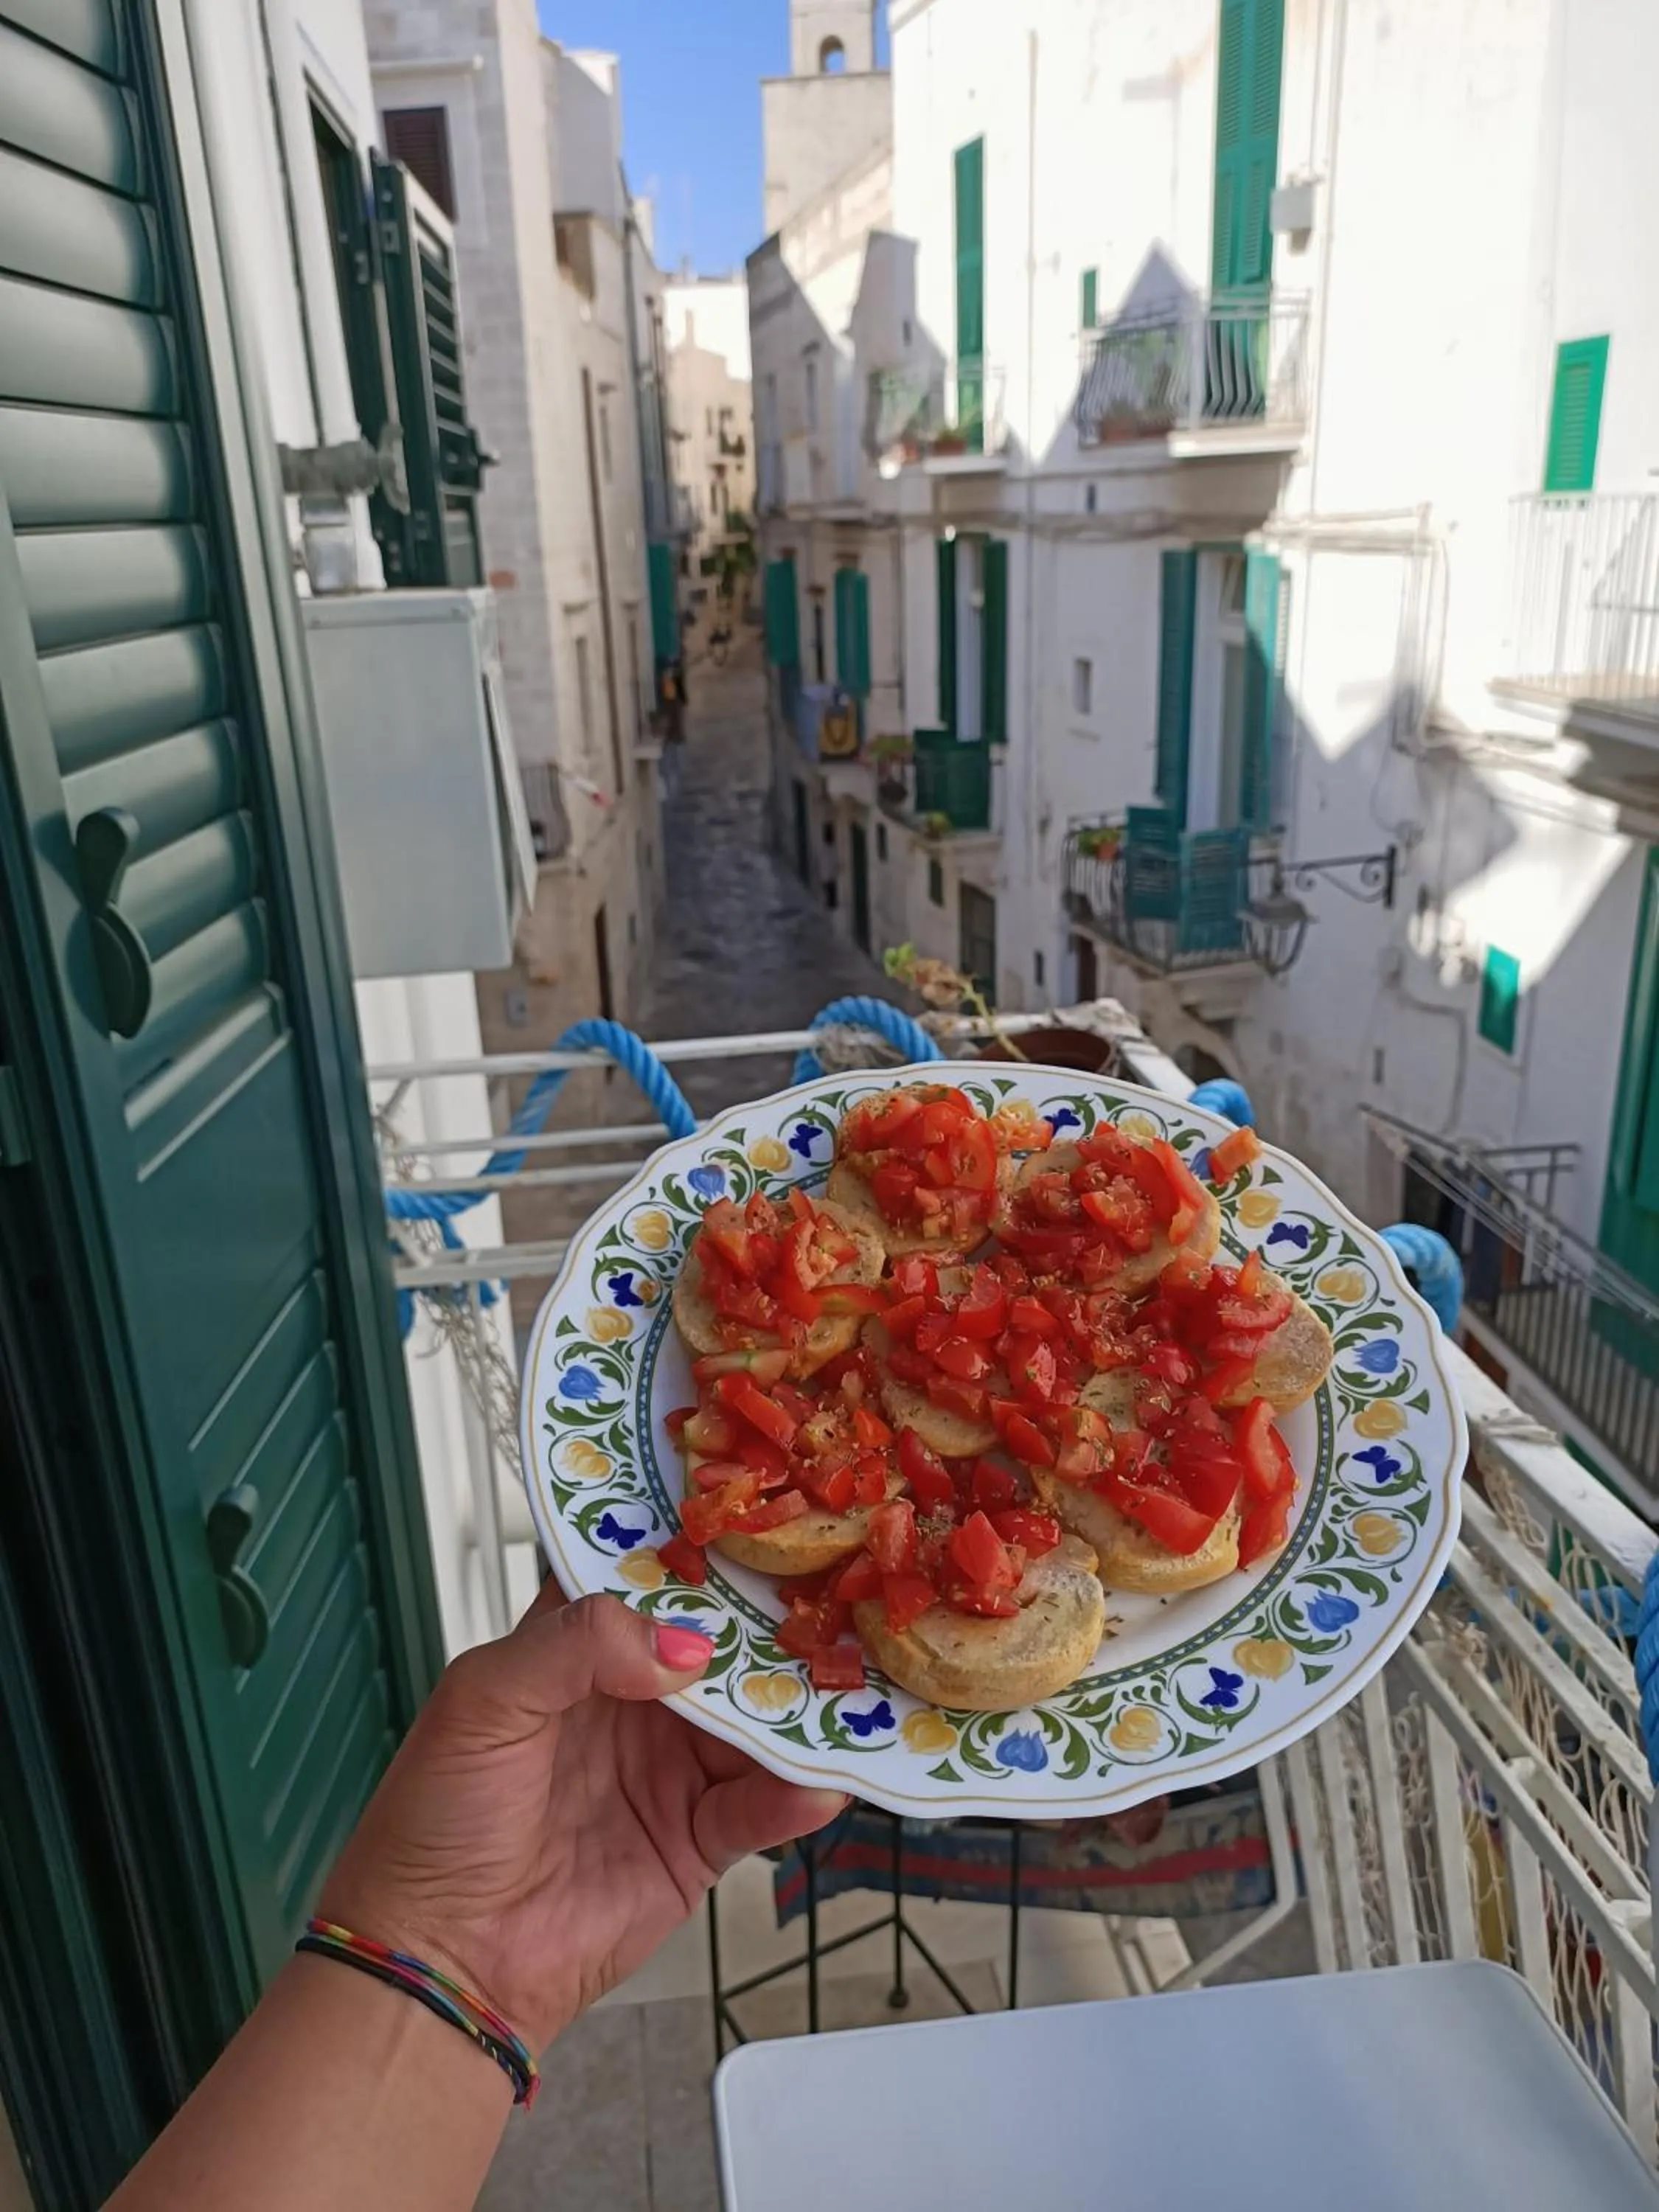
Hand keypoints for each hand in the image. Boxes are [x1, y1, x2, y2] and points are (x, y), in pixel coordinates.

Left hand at [319, 1587, 844, 2049]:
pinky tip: (823, 1779)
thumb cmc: (437, 1819)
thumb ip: (576, 1645)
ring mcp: (669, 1770)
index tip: (758, 1507)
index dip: (696, 1549)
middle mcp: (630, 1701)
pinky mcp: (695, 1842)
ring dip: (800, 1705)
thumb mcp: (484, 1701)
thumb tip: (684, 1644)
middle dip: (773, 1624)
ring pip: (754, 1722)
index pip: (645, 1581)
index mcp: (572, 1651)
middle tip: (840, 1590)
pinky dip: (795, 1794)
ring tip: (853, 1681)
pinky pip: (759, 1808)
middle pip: (719, 1647)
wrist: (442, 1962)